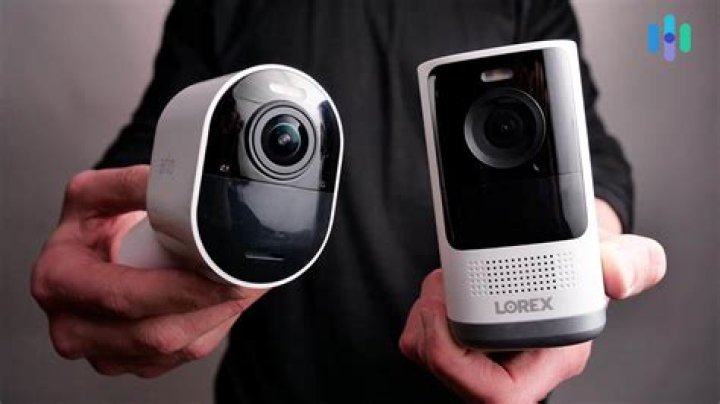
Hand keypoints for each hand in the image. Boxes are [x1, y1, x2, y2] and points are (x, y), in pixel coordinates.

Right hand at [31, 166, 266, 376]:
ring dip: (216, 317)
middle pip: (154, 332)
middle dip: (208, 304)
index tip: (220, 271)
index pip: (125, 295)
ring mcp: (101, 352)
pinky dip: (211, 328)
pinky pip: (181, 356)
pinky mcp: (130, 363)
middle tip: (244, 278)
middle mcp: (71, 325)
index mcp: (57, 280)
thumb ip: (133, 185)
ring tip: (240, 285)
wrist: (96, 252)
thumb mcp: (98, 192)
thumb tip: (173, 184)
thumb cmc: (93, 225)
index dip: (180, 288)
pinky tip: (221, 302)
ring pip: (174, 348)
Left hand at [399, 201, 665, 402]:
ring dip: (425, 317)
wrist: (566, 257)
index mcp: (551, 356)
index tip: (444, 308)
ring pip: (429, 358)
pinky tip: (444, 289)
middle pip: (451, 376)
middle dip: (432, 328)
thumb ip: (630, 261)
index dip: (457, 362)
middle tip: (440, 282)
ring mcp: (486, 356)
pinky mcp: (463, 343)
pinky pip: (422, 342)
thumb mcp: (620, 256)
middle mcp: (515, 364)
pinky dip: (422, 315)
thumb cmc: (590, 267)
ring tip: (445, 280)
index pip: (499, 393)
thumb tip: (617, 278)